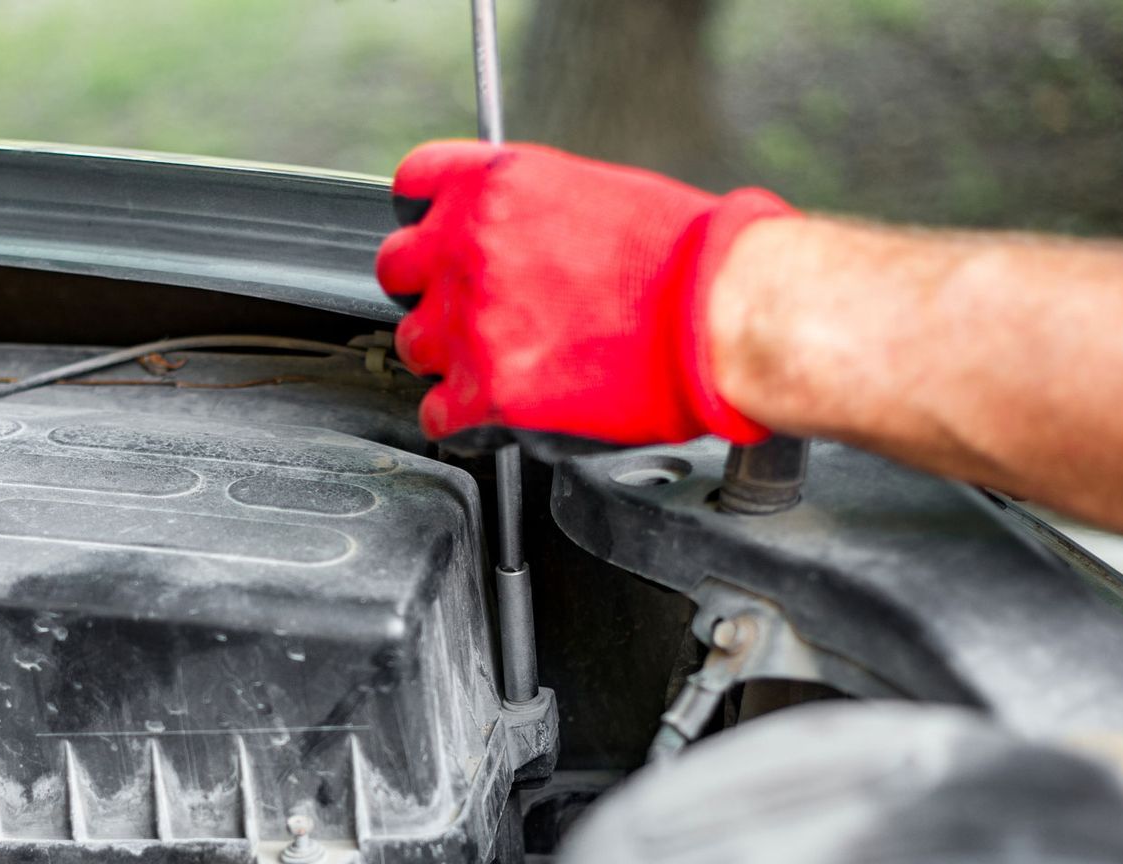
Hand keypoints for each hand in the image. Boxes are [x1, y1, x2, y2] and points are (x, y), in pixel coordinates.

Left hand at [375, 141, 793, 444]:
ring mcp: (473, 321)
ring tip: (501, 365)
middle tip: (472, 311)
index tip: (437, 239)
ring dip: (448, 357)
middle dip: (430, 291)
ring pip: (415, 345)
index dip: (426, 217)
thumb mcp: (598, 195)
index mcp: (497, 185)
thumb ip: (531, 214)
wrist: (723, 314)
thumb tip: (517, 243)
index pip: (415, 185)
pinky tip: (496, 413)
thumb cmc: (687, 258)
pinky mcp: (489, 390)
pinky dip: (461, 420)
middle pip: (399, 270)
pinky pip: (438, 415)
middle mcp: (471, 246)